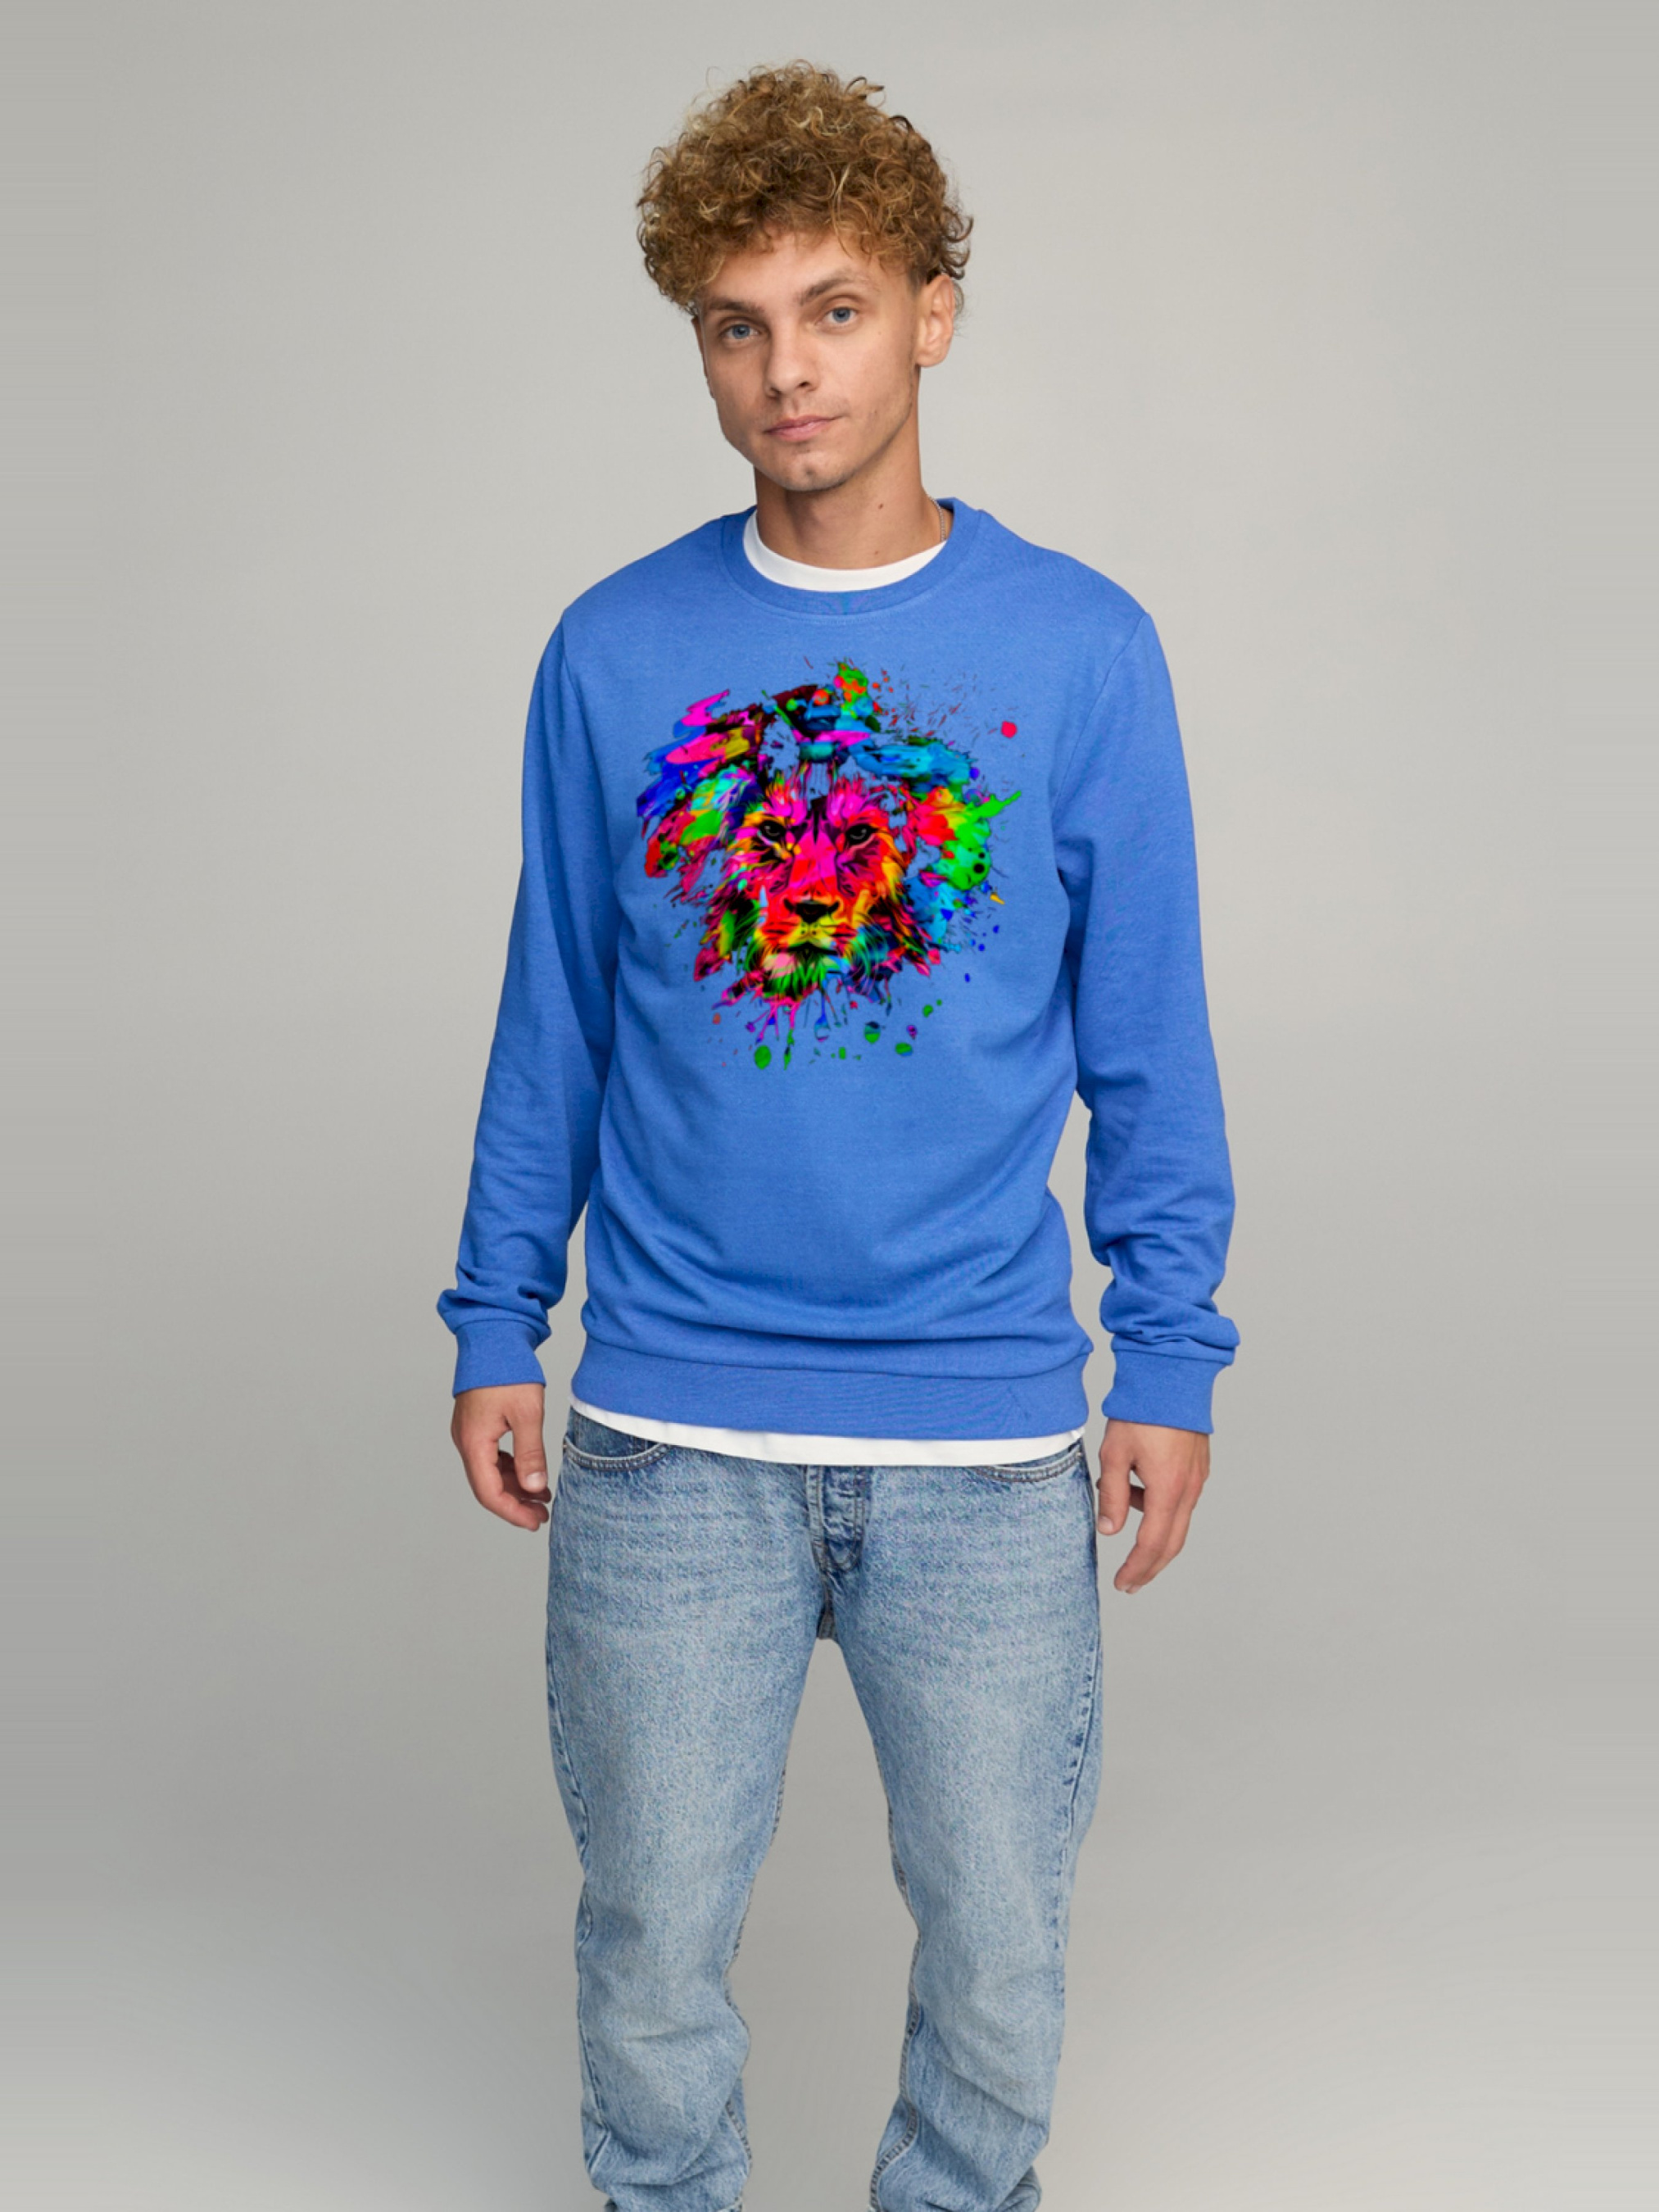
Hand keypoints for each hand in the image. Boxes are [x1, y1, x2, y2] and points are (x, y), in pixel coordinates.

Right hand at [451, 1383, 549, 1530]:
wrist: (493, 1336)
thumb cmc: (508, 1370)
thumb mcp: (527, 1414)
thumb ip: (531, 1453)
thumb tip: (535, 1488)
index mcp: (474, 1442)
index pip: (489, 1493)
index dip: (512, 1512)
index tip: (535, 1521)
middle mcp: (466, 1441)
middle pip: (487, 1487)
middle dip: (515, 1504)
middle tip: (542, 1515)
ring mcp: (469, 1433)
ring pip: (489, 1473)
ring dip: (514, 1487)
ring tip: (542, 1496)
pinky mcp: (477, 1425)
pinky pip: (491, 1457)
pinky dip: (510, 1469)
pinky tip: (530, 1473)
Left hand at [1095, 1419, 1209, 1592]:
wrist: (1171, 1377)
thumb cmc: (1142, 1411)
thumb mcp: (1114, 1454)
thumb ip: (1112, 1496)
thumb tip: (1110, 1530)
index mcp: (1168, 1490)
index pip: (1153, 1544)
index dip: (1137, 1568)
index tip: (1123, 1583)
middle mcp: (1189, 1489)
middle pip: (1172, 1543)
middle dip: (1150, 1566)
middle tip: (1130, 1582)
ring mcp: (1197, 1478)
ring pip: (1176, 1520)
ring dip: (1150, 1527)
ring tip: (1120, 1500)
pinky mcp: (1198, 1467)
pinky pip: (1179, 1498)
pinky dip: (1158, 1504)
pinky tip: (1137, 1484)